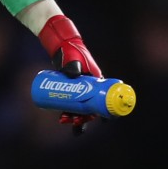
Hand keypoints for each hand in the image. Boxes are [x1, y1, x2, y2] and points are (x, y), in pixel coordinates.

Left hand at [38, 15, 102, 133]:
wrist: (63, 47)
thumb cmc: (74, 52)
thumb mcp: (75, 59)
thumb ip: (73, 66)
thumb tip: (72, 75)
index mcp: (97, 82)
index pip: (104, 99)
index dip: (106, 112)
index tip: (104, 121)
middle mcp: (90, 88)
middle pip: (90, 107)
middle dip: (85, 117)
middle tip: (77, 121)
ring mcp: (80, 89)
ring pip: (80, 107)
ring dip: (75, 117)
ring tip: (65, 121)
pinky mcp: (70, 89)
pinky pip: (70, 103)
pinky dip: (67, 111)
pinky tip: (62, 118)